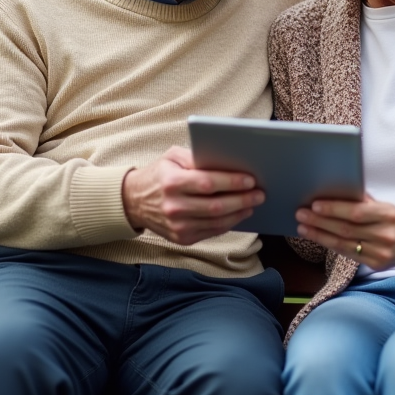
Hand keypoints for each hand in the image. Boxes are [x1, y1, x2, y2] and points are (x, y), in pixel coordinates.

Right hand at [121, 146, 263, 245]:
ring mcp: (177, 226)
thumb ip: (196, 156)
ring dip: (239, 213)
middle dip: (242, 199)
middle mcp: (174, 207)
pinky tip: (238, 214)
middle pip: (216, 206)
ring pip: (216, 222)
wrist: (134, 201)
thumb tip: (226, 161)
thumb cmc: (159, 174)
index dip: (231, 182)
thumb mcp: (172, 157)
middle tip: (260, 193)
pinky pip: (211, 232)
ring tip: (253, 203)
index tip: (250, 179)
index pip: (207, 183)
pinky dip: (228, 224)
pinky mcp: (182, 238)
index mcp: (171, 183)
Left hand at [295, 195, 394, 270]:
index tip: (315, 205)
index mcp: (388, 214)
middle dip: (320, 221)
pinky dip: (330, 245)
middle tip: (301, 214)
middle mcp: (386, 235)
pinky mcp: (377, 264)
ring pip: (344, 244)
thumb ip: (362, 201)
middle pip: (346, 229)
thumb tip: (333, 192)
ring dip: (320, 235)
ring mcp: (381, 252)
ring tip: (303, 227)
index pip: (356, 212)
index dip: (334, 209)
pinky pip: (348, 255)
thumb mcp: (385, 205)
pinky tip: (318, 237)